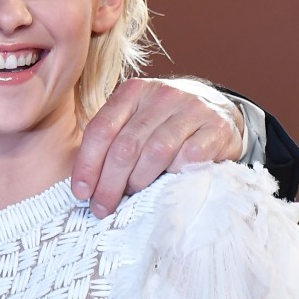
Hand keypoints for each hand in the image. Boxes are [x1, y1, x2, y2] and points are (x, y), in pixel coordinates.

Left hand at [72, 77, 243, 216]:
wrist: (218, 110)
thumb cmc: (164, 123)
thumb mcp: (136, 120)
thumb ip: (111, 140)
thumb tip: (85, 184)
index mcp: (133, 91)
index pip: (101, 129)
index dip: (87, 164)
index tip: (81, 192)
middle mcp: (161, 94)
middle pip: (125, 146)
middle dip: (109, 183)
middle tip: (102, 207)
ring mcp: (192, 109)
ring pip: (155, 152)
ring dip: (139, 182)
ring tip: (131, 198)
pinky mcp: (217, 128)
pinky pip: (189, 158)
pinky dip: (173, 176)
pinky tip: (166, 186)